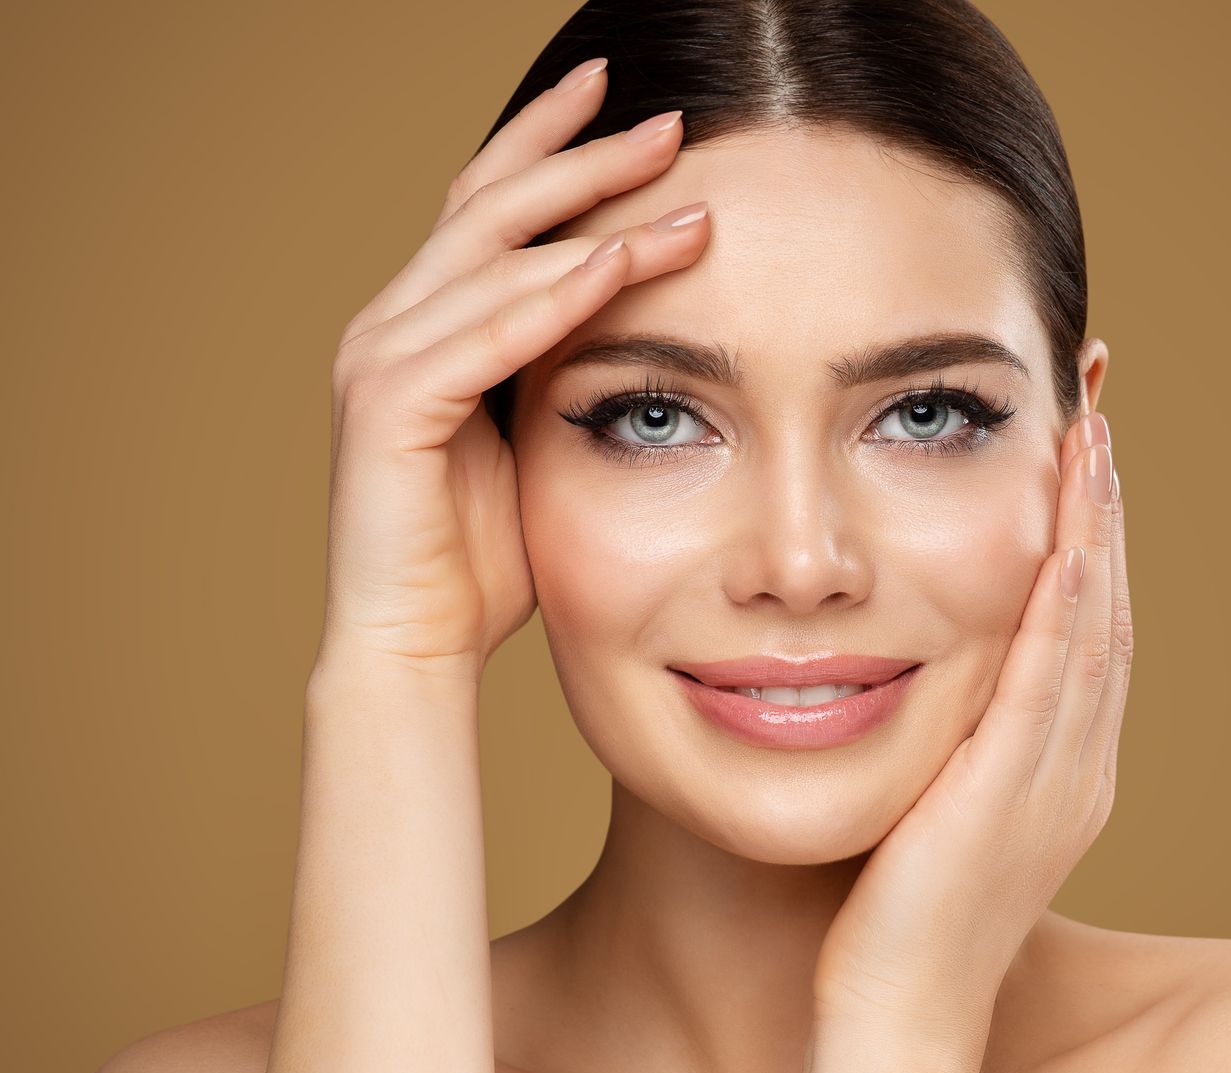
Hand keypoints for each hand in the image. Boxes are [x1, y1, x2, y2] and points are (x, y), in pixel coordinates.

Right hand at [316, 58, 709, 684]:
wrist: (414, 645)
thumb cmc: (477, 559)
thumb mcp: (533, 443)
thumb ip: (558, 376)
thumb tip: (633, 337)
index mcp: (423, 324)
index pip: (489, 207)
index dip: (550, 147)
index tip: (622, 102)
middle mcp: (391, 322)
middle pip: (493, 205)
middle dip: (582, 155)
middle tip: (669, 122)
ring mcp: (382, 357)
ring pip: (500, 258)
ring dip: (596, 218)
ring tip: (681, 192)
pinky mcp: (392, 406)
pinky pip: (488, 333)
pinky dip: (558, 295)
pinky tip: (621, 263)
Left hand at [812, 415, 1130, 1061]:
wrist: (901, 1028)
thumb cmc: (892, 935)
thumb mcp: (930, 824)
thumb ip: (945, 756)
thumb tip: (912, 692)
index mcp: (1064, 776)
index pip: (1087, 634)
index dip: (1090, 542)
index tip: (1078, 461)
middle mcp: (1079, 770)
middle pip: (1108, 612)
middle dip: (1103, 509)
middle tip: (1097, 411)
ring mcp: (1057, 782)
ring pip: (1092, 629)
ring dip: (1094, 529)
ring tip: (1089, 434)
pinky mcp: (1013, 793)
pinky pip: (1049, 679)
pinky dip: (1063, 602)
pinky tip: (1065, 536)